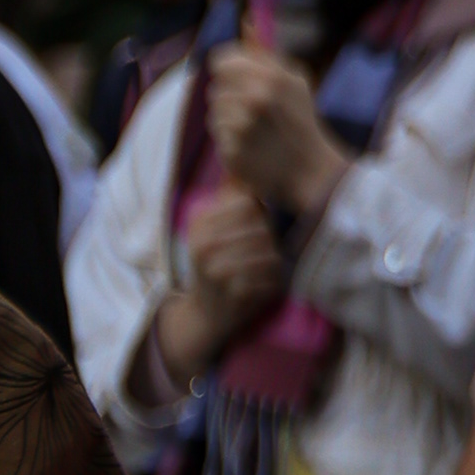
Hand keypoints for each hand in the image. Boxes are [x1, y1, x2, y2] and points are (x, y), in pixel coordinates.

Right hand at [157, 179, 287, 375]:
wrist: (206, 313)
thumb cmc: (218, 262)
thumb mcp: (215, 227)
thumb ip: (230, 196)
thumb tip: (242, 161)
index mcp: (198, 223)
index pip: (247, 202)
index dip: (262, 211)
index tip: (260, 224)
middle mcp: (202, 244)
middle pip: (262, 225)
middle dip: (271, 237)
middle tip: (267, 248)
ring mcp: (217, 271)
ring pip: (270, 251)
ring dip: (276, 259)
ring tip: (267, 265)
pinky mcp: (234, 293)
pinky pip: (272, 276)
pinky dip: (276, 279)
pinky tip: (266, 282)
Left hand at [206, 40, 344, 223]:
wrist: (312, 169)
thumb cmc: (302, 121)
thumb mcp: (296, 81)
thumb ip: (267, 55)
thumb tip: (244, 22)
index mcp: (271, 78)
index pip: (221, 60)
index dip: (227, 69)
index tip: (236, 79)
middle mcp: (254, 100)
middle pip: (215, 87)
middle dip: (230, 97)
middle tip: (252, 110)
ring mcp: (242, 128)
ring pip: (213, 112)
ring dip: (228, 119)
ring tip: (253, 129)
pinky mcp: (232, 152)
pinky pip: (218, 136)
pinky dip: (230, 140)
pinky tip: (250, 146)